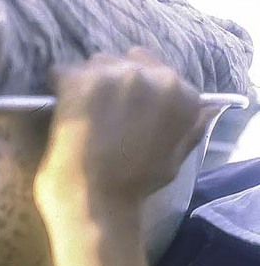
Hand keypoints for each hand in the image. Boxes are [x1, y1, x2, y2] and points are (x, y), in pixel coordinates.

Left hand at [34, 48, 215, 208]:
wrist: (96, 203)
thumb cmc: (134, 189)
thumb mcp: (174, 161)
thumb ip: (189, 131)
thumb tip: (206, 111)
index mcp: (181, 94)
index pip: (159, 72)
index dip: (139, 91)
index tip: (126, 108)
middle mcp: (153, 76)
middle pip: (127, 62)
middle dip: (115, 82)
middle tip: (101, 112)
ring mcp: (116, 76)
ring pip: (96, 64)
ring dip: (89, 83)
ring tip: (81, 113)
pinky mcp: (81, 81)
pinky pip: (64, 72)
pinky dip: (59, 87)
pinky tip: (59, 108)